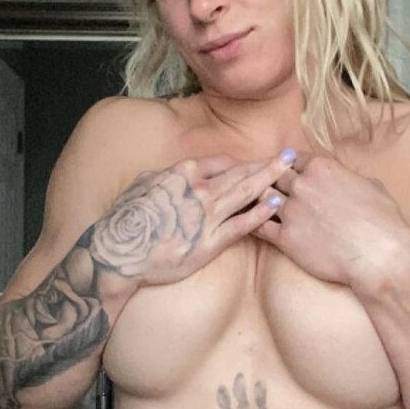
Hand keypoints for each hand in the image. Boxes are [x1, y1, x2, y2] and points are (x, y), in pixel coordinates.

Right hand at [89, 151, 293, 287]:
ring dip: (270, 180)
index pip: (221, 163)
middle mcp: (199, 189)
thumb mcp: (142, 185)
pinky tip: (277, 204)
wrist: (119, 253)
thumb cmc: (126, 221)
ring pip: (246, 193)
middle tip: (290, 156)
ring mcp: (207, 215)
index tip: (255, 163)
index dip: (241, 163)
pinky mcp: (211, 242)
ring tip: (290, 171)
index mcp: (182, 172)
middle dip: (267, 164)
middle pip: (240, 172)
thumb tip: (170, 172)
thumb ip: (163, 177)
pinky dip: (262, 212)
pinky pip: (243, 224)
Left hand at [252, 152, 409, 292]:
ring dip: (260, 200)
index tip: (287, 172)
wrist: (378, 254)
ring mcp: (291, 211)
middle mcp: (302, 185)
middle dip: (272, 181)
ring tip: (253, 204)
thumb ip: (350, 177)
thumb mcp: (371, 185)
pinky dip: (253, 222)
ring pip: (262, 197)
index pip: (293, 159)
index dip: (290, 166)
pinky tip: (249, 223)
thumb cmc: (382, 220)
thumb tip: (348, 178)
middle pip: (274, 175)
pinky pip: (259, 225)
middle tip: (265, 187)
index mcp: (321, 167)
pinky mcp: (285, 237)